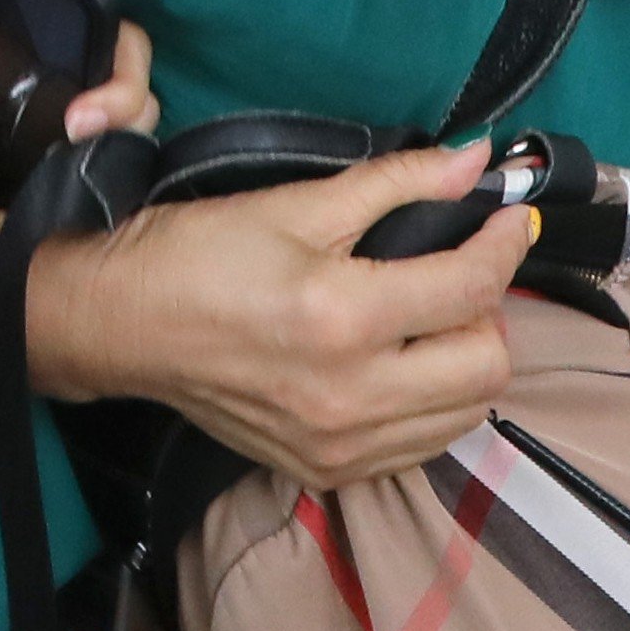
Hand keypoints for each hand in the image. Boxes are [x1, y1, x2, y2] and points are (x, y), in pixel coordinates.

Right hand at [31, 142, 539, 489]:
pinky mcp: (325, 469)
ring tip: (429, 318)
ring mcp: (340, 444)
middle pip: (488, 365)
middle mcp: (351, 394)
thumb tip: (475, 161)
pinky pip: (420, 446)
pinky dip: (431, 403)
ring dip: (465, 359)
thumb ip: (396, 183)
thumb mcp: (296, 203)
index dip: (505, 243)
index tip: (508, 216)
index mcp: (343, 316)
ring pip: (466, 414)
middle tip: (456, 272)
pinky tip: (399, 363)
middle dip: (488, 309)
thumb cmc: (198, 252)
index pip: (471, 288)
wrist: (122, 326)